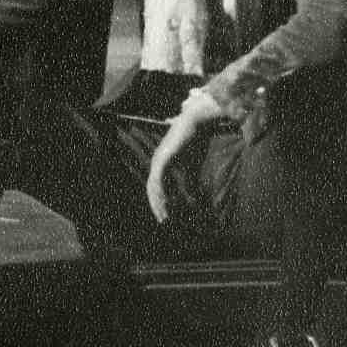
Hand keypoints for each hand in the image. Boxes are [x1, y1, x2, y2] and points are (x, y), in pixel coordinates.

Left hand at [144, 95, 221, 228]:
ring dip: (158, 203)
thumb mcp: (191, 167)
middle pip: (151, 190)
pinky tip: (167, 203)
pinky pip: (160, 179)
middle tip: (163, 223)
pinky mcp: (164, 158)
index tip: (164, 218)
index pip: (155, 187)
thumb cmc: (194, 142)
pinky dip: (162, 192)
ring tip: (165, 218)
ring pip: (153, 186)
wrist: (195, 123)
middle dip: (156, 207)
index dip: (158, 203)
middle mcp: (156, 162)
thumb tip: (192, 197)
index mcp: (161, 164)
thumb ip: (188, 181)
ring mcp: (158, 159)